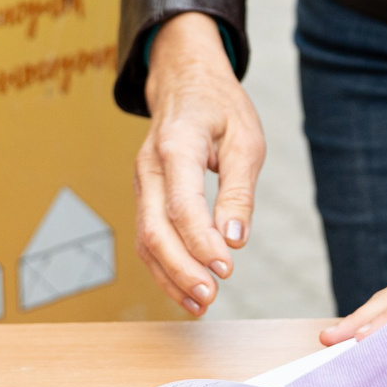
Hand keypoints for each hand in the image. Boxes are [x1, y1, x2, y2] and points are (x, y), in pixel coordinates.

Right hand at [131, 13, 265, 316]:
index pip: (181, 204)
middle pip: (154, 229)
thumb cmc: (219, 107)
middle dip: (181, 268)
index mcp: (175, 145)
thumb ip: (239, 190)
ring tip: (201, 303)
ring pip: (146, 239)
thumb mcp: (245, 140)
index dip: (200, 241)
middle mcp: (149, 167)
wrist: (185, 82)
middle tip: (211, 295)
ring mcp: (142, 183)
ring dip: (170, 276)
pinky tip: (187, 289)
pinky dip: (164, 267)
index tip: (226, 267)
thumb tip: (235, 239)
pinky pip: (148, 237)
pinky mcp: (145, 196)